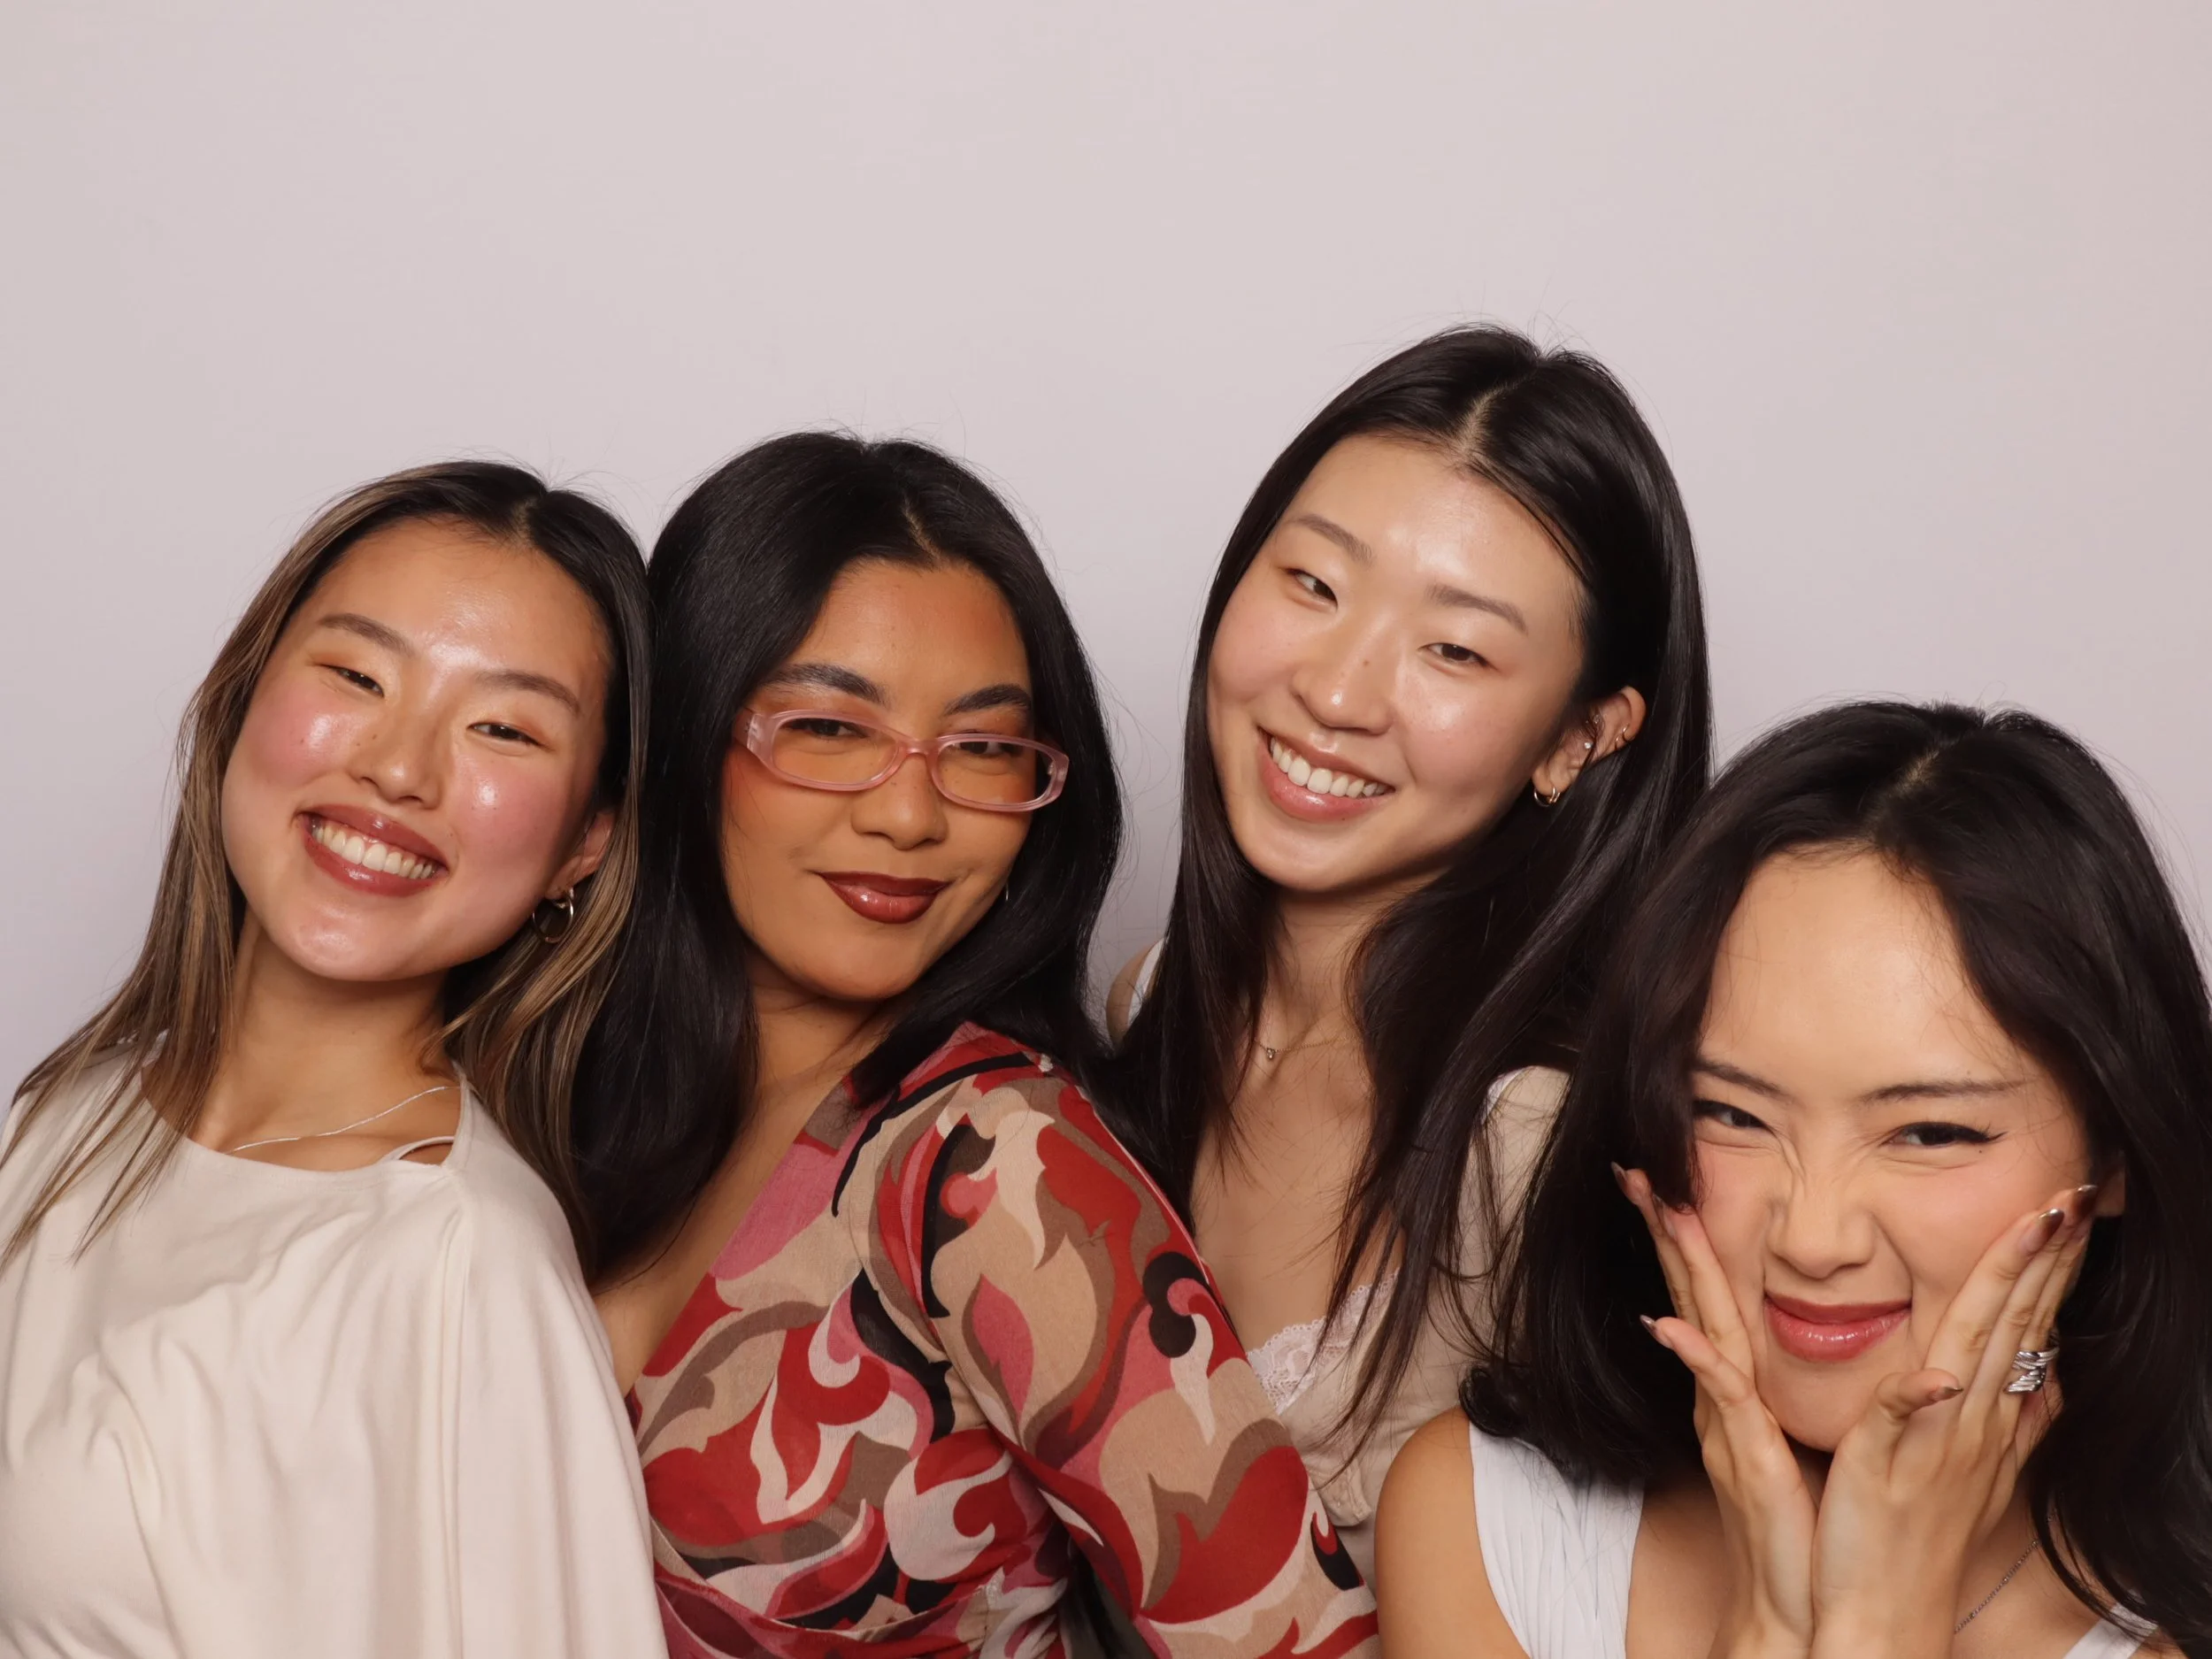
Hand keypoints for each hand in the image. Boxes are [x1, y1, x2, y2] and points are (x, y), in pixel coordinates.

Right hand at [1617, 1165, 1815, 1658]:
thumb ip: (1839, 1390)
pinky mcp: (1742, 1451)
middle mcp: (1728, 1393)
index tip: (1678, 1183)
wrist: (1806, 1603)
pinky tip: (1670, 1325)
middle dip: (1668, 1228)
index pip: (1721, 1295)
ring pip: (1700, 1322)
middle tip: (1639, 1169)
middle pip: (1695, 1292)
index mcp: (1748, 1387)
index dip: (1699, 1238)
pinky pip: (1716, 1393)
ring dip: (1678, 1266)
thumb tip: (1867, 1348)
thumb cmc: (1818, 1529)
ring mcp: (1728, 1418)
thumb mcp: (1830, 1442)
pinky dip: (1692, 1358)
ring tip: (1659, 1209)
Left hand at [1806, 1184, 2093, 1655]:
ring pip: (1976, 1350)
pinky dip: (1912, 1388)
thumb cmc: (1914, 1539)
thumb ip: (2003, 1424)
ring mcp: (1936, 1442)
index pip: (2022, 1326)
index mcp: (1983, 1417)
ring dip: (2003, 1288)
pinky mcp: (1885, 1465)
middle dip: (2045, 1259)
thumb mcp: (1971, 1471)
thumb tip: (2041, 1386)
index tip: (2066, 1209)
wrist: (1883, 1617)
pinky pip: (1896, 1414)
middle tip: (2072, 1197)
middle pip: (2013, 1324)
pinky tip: (1938, 1368)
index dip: (2046, 1268)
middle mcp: (1972, 1423)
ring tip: (2031, 1229)